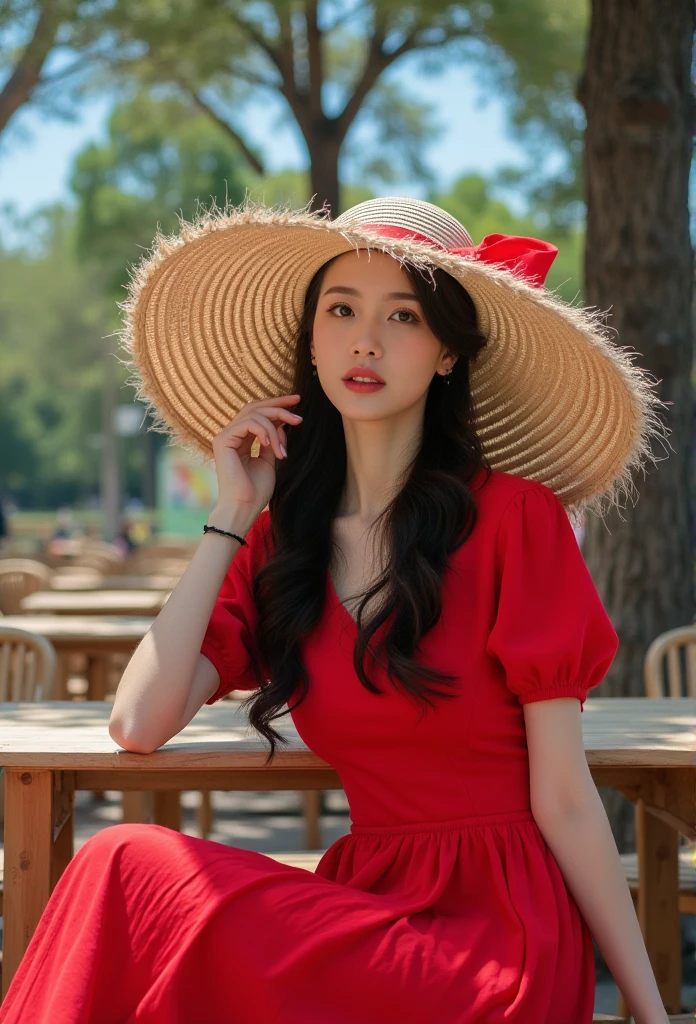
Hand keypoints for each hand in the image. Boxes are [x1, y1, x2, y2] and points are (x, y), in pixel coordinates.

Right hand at [210, 394, 302, 521]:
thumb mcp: (269, 461)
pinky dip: (264, 431)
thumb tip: (282, 424)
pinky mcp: (223, 440)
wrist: (244, 508)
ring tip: (282, 452)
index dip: (277, 405)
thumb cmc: (256, 491)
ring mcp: (225, 436)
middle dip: (278, 404)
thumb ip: (272, 441)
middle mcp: (231, 435)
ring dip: (275, 427)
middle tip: (298, 406)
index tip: (297, 402)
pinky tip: (271, 446)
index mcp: (241, 440)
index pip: (257, 414)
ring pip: (254, 414)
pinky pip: (248, 423)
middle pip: (254, 407)